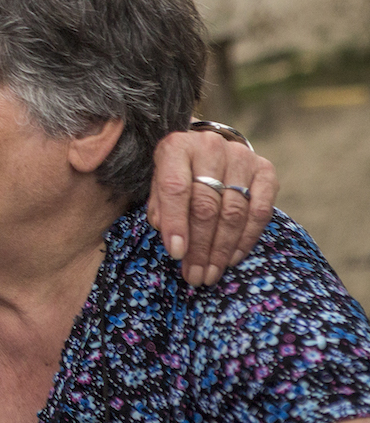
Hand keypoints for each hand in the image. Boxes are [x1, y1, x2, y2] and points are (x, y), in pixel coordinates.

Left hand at [147, 126, 277, 285]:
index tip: (176, 254)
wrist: (206, 147)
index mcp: (177, 147)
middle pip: (207, 205)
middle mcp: (210, 147)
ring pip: (233, 212)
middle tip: (195, 274)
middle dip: (200, 246)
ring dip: (221, 249)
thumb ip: (160, 207)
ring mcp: (241, 157)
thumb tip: (174, 241)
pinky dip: (246, 239)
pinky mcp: (265, 170)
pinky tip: (232, 258)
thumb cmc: (178, 171)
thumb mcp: (158, 181)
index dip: (176, 223)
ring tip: (211, 273)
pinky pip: (260, 212)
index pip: (175, 188)